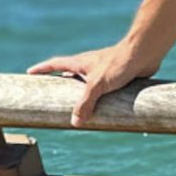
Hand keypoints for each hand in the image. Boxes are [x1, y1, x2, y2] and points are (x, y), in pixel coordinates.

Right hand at [27, 41, 155, 126]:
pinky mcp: (118, 77)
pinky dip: (100, 98)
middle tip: (53, 96)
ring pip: (88, 83)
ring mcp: (104, 71)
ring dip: (82, 94)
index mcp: (80, 63)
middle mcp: (90, 65)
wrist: (145, 53)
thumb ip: (85, 103)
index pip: (56, 64)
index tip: (30, 73)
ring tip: (77, 109)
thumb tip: (74, 122)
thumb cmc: (119, 63)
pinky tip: (103, 109)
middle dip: (61, 84)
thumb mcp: (97, 85)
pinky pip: (105, 90)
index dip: (42, 69)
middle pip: (70, 74)